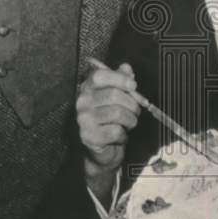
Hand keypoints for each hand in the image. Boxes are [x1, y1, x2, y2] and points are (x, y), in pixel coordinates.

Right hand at [77, 61, 141, 191]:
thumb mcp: (118, 96)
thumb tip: (126, 68)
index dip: (119, 78)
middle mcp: (82, 101)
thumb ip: (121, 80)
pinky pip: (115, 131)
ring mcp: (83, 119)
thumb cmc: (111, 119)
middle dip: (132, 104)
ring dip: (130, 120)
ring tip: (129, 124)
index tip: (133, 86)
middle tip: (135, 111)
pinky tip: (121, 136)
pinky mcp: (88, 136)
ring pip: (117, 113)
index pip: (100, 75)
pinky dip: (124, 135)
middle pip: (114, 95)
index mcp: (88, 88)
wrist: (103, 150)